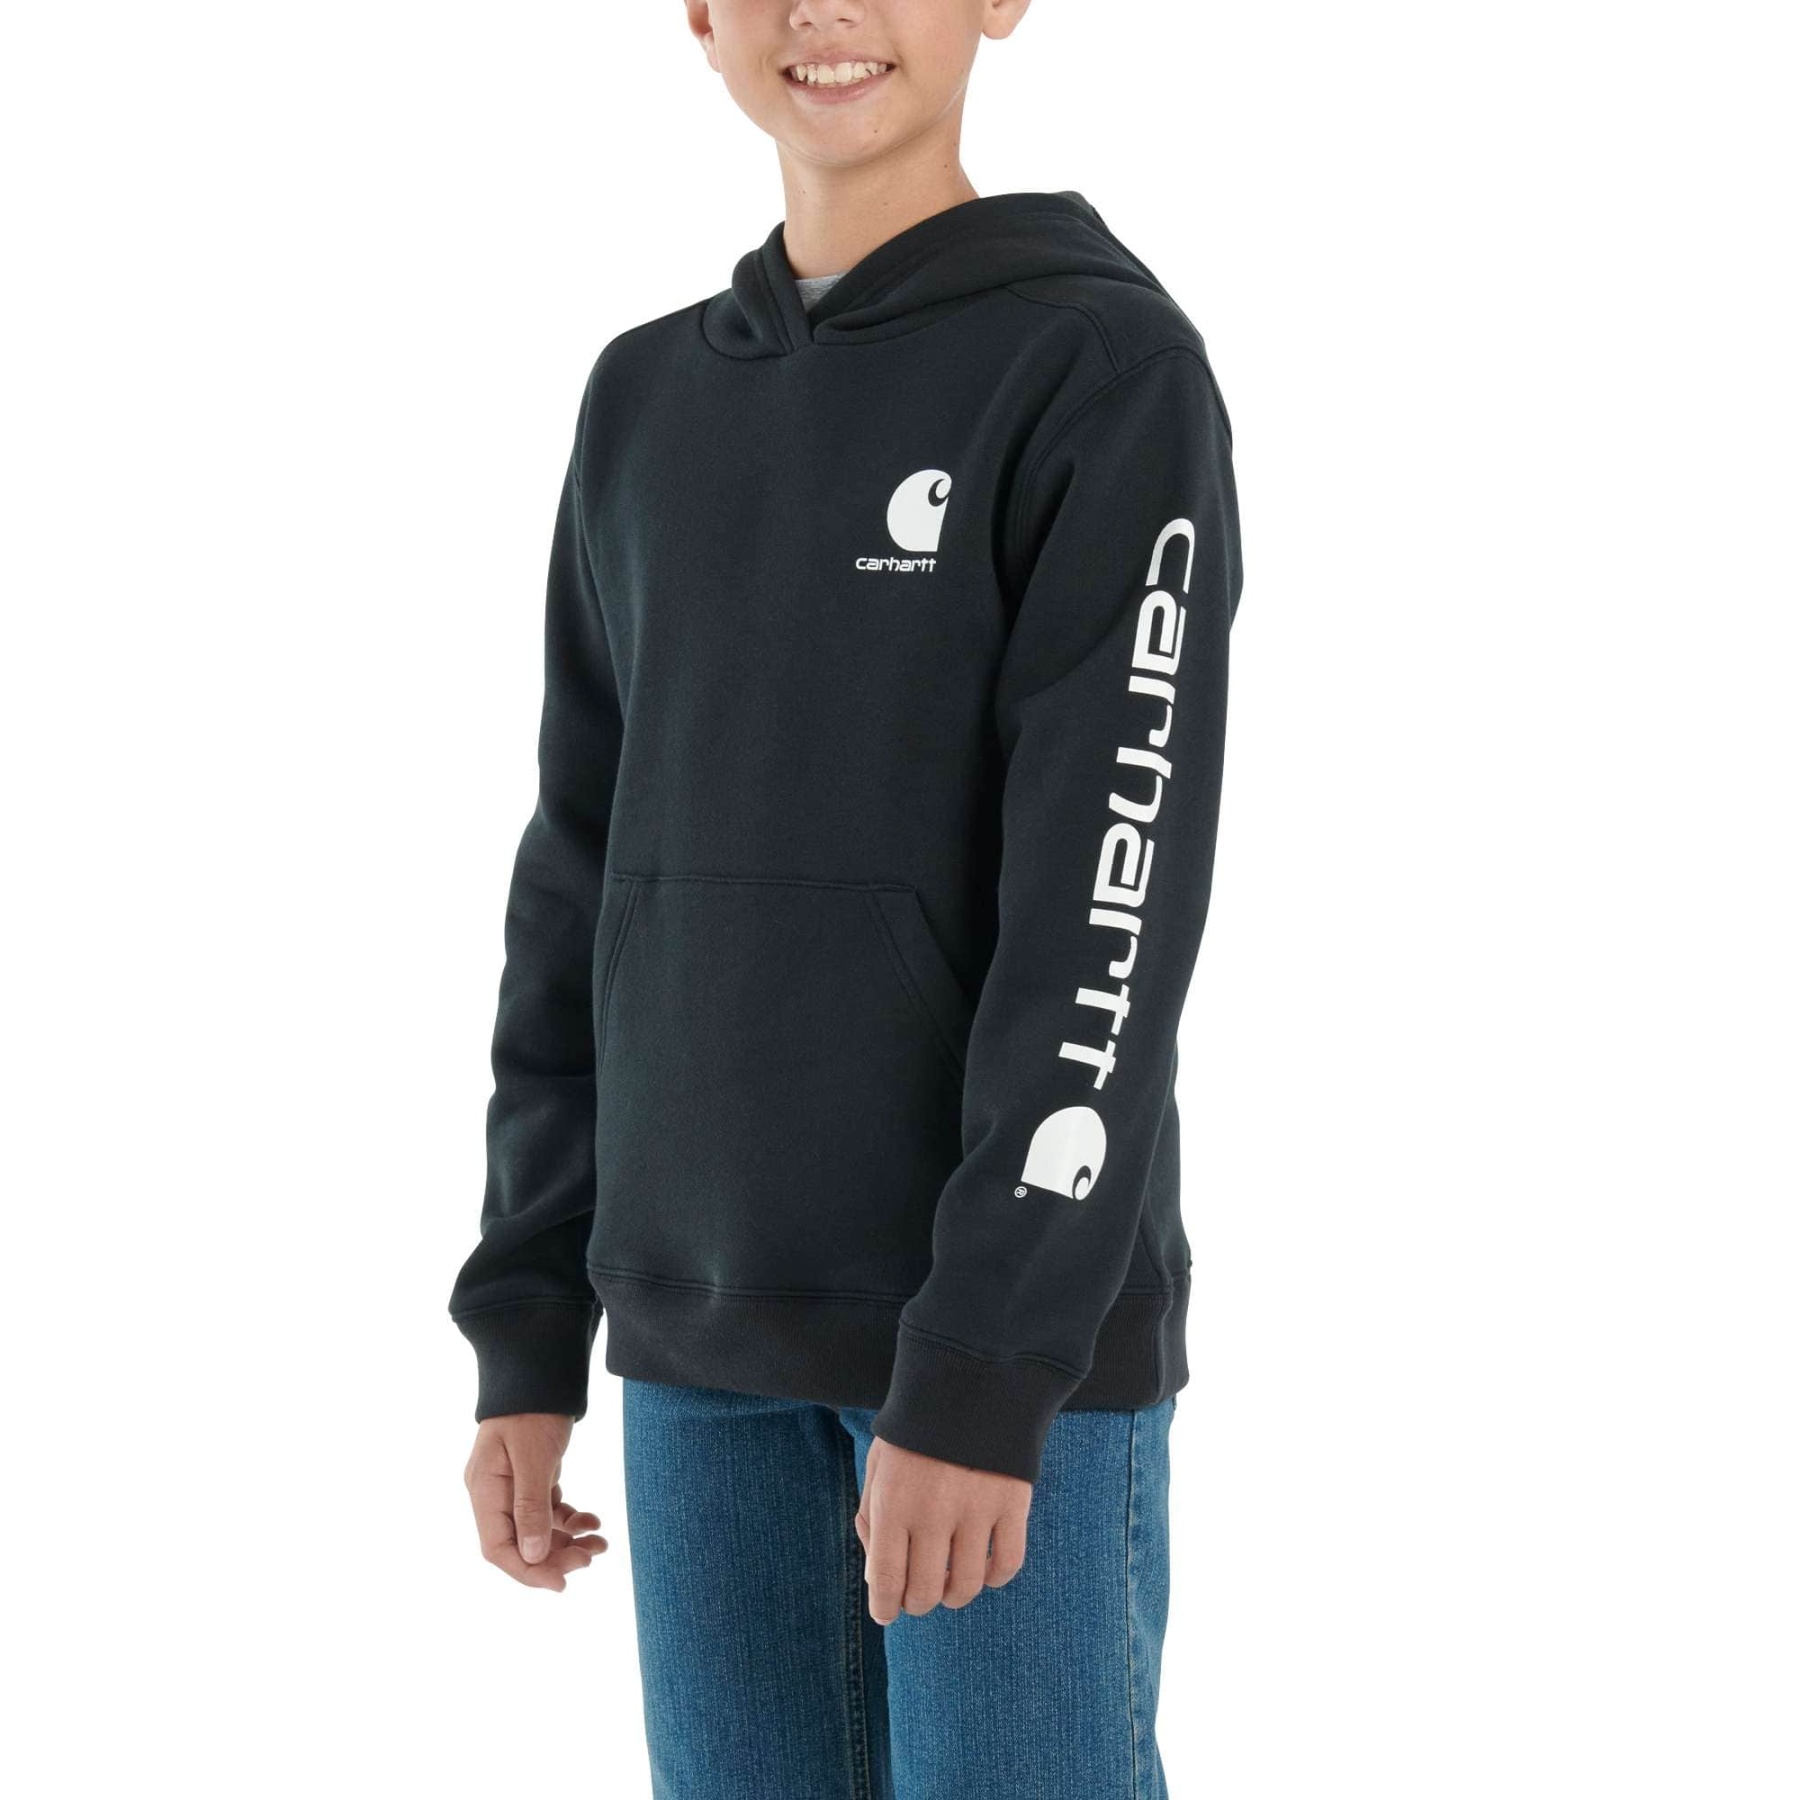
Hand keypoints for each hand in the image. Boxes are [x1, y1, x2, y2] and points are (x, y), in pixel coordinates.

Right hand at [463, 1412, 608, 1590]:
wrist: (541, 1370)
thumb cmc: (533, 1408)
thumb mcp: (533, 1456)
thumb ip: (531, 1505)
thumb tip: (532, 1556)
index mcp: (485, 1490)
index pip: (498, 1548)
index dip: (527, 1571)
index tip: (561, 1583)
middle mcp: (494, 1492)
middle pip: (519, 1543)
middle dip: (554, 1556)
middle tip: (590, 1558)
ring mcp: (512, 1485)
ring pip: (537, 1530)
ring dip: (567, 1541)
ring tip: (599, 1543)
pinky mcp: (531, 1477)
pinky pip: (548, 1510)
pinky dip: (569, 1520)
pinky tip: (592, 1521)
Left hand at [854, 1434, 1029, 1623]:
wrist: (970, 1378)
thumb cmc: (916, 1428)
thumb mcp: (879, 1464)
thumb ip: (871, 1519)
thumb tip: (877, 1578)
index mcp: (894, 1502)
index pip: (886, 1580)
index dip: (885, 1607)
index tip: (887, 1612)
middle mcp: (933, 1512)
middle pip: (925, 1592)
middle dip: (917, 1601)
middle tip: (918, 1592)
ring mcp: (976, 1509)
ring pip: (967, 1587)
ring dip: (955, 1594)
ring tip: (950, 1580)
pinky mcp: (1012, 1503)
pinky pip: (1007, 1565)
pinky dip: (995, 1577)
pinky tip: (984, 1567)